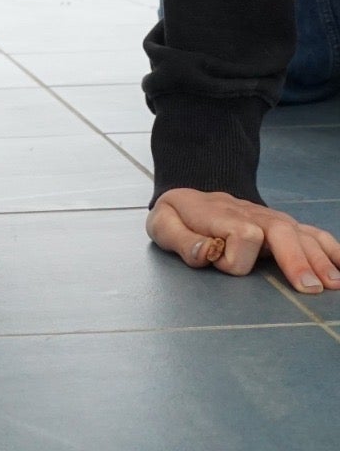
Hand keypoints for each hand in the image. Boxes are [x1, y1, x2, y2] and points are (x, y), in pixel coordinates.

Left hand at [146, 187, 339, 293]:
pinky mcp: (285, 226)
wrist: (192, 197)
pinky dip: (332, 249)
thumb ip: (181, 241)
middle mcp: (252, 214)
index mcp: (220, 213)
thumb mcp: (163, 226)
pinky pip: (313, 234)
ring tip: (332, 284)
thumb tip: (207, 253)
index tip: (221, 264)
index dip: (235, 255)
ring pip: (301, 233)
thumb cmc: (179, 218)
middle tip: (309, 288)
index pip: (241, 232)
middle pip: (281, 231)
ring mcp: (271, 219)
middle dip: (296, 258)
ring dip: (319, 258)